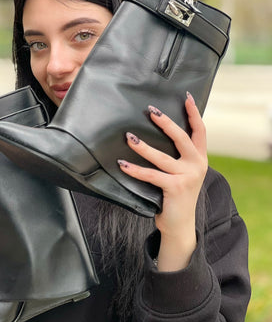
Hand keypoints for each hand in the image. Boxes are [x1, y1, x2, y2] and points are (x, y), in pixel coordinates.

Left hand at [118, 92, 207, 270]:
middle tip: (150, 111)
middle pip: (181, 138)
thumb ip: (177, 156)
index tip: (186, 97)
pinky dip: (135, 170)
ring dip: (143, 147)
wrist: (180, 225)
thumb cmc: (175, 196)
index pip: (199, 131)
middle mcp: (196, 165)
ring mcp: (187, 177)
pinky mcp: (175, 188)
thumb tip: (153, 135)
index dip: (193, 113)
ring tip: (128, 138)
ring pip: (162, 157)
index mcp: (199, 158)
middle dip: (165, 122)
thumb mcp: (182, 173)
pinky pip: (152, 176)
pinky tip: (122, 165)